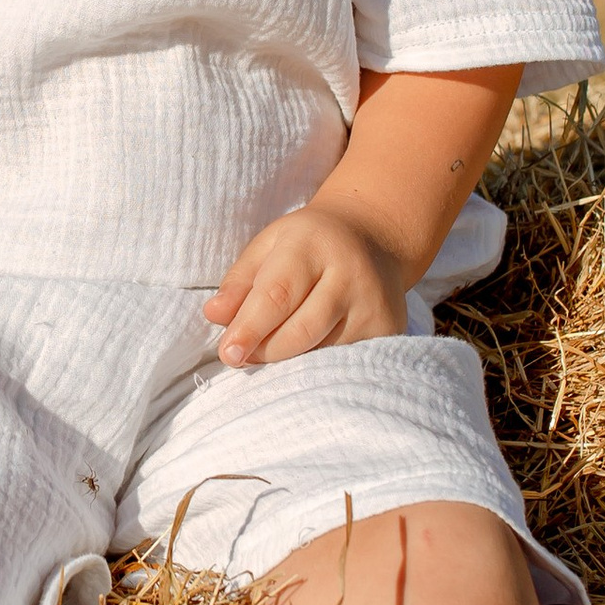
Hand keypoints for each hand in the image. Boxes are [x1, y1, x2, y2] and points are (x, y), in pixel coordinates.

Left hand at [204, 207, 408, 366]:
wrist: (374, 238)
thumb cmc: (307, 245)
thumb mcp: (268, 247)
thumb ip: (239, 281)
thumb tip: (214, 315)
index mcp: (313, 245)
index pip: (278, 294)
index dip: (250, 328)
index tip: (228, 353)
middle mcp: (350, 274)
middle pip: (301, 331)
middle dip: (265, 351)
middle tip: (240, 356)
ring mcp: (375, 305)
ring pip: (323, 352)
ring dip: (289, 361)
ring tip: (270, 349)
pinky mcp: (390, 330)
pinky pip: (345, 361)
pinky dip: (317, 366)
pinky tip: (304, 357)